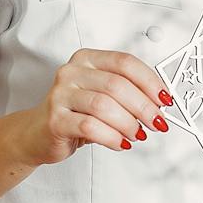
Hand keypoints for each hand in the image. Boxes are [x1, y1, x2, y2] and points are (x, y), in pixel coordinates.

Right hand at [10, 49, 172, 166]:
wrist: (37, 133)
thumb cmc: (74, 112)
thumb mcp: (101, 95)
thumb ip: (127, 93)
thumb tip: (160, 102)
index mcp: (87, 59)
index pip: (125, 63)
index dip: (149, 81)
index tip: (164, 99)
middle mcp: (71, 72)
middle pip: (116, 85)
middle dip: (143, 106)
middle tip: (156, 121)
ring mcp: (60, 95)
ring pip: (104, 106)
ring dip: (128, 123)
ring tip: (137, 134)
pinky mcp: (55, 119)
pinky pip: (90, 127)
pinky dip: (112, 137)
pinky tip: (121, 142)